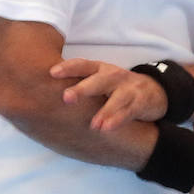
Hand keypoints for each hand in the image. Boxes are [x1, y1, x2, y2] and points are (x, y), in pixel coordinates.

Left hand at [49, 58, 166, 131]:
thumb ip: (77, 84)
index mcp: (99, 69)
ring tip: (93, 125)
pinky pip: (129, 111)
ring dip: (105, 111)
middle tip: (66, 98)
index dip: (68, 68)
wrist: (152, 92)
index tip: (51, 73)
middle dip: (82, 89)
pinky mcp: (140, 101)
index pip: (82, 65)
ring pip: (116, 98)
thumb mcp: (98, 81)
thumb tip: (42, 93)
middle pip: (98, 80)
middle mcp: (113, 76)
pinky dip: (118, 119)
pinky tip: (107, 129)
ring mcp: (128, 88)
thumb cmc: (114, 88)